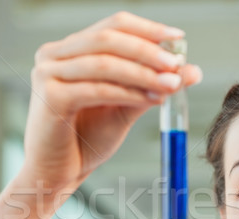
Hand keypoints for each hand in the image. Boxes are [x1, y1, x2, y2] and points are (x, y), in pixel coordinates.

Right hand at [21, 11, 201, 192]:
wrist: (58, 173)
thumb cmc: (85, 140)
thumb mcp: (126, 107)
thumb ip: (153, 85)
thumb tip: (191, 70)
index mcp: (70, 49)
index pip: (112, 25)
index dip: (147, 29)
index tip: (178, 38)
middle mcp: (54, 55)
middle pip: (108, 39)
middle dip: (148, 50)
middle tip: (176, 65)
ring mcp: (48, 74)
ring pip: (105, 63)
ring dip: (143, 73)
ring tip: (170, 84)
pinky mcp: (51, 98)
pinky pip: (97, 89)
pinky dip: (127, 92)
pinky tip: (150, 99)